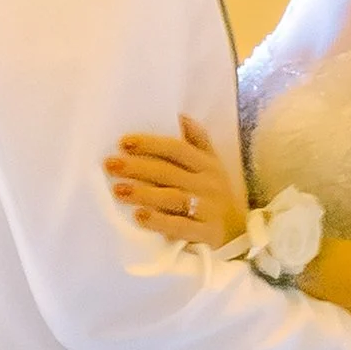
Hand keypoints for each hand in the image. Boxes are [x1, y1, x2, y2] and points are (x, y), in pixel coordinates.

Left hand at [105, 116, 245, 244]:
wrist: (239, 234)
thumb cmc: (216, 195)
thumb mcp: (213, 165)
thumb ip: (198, 141)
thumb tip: (180, 115)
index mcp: (207, 165)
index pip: (177, 149)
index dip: (151, 144)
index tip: (123, 143)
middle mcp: (207, 184)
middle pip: (169, 172)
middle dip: (138, 167)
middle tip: (111, 165)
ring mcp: (207, 209)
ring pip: (173, 198)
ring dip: (144, 193)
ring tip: (118, 190)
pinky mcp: (205, 233)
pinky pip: (180, 226)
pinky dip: (159, 222)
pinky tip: (139, 216)